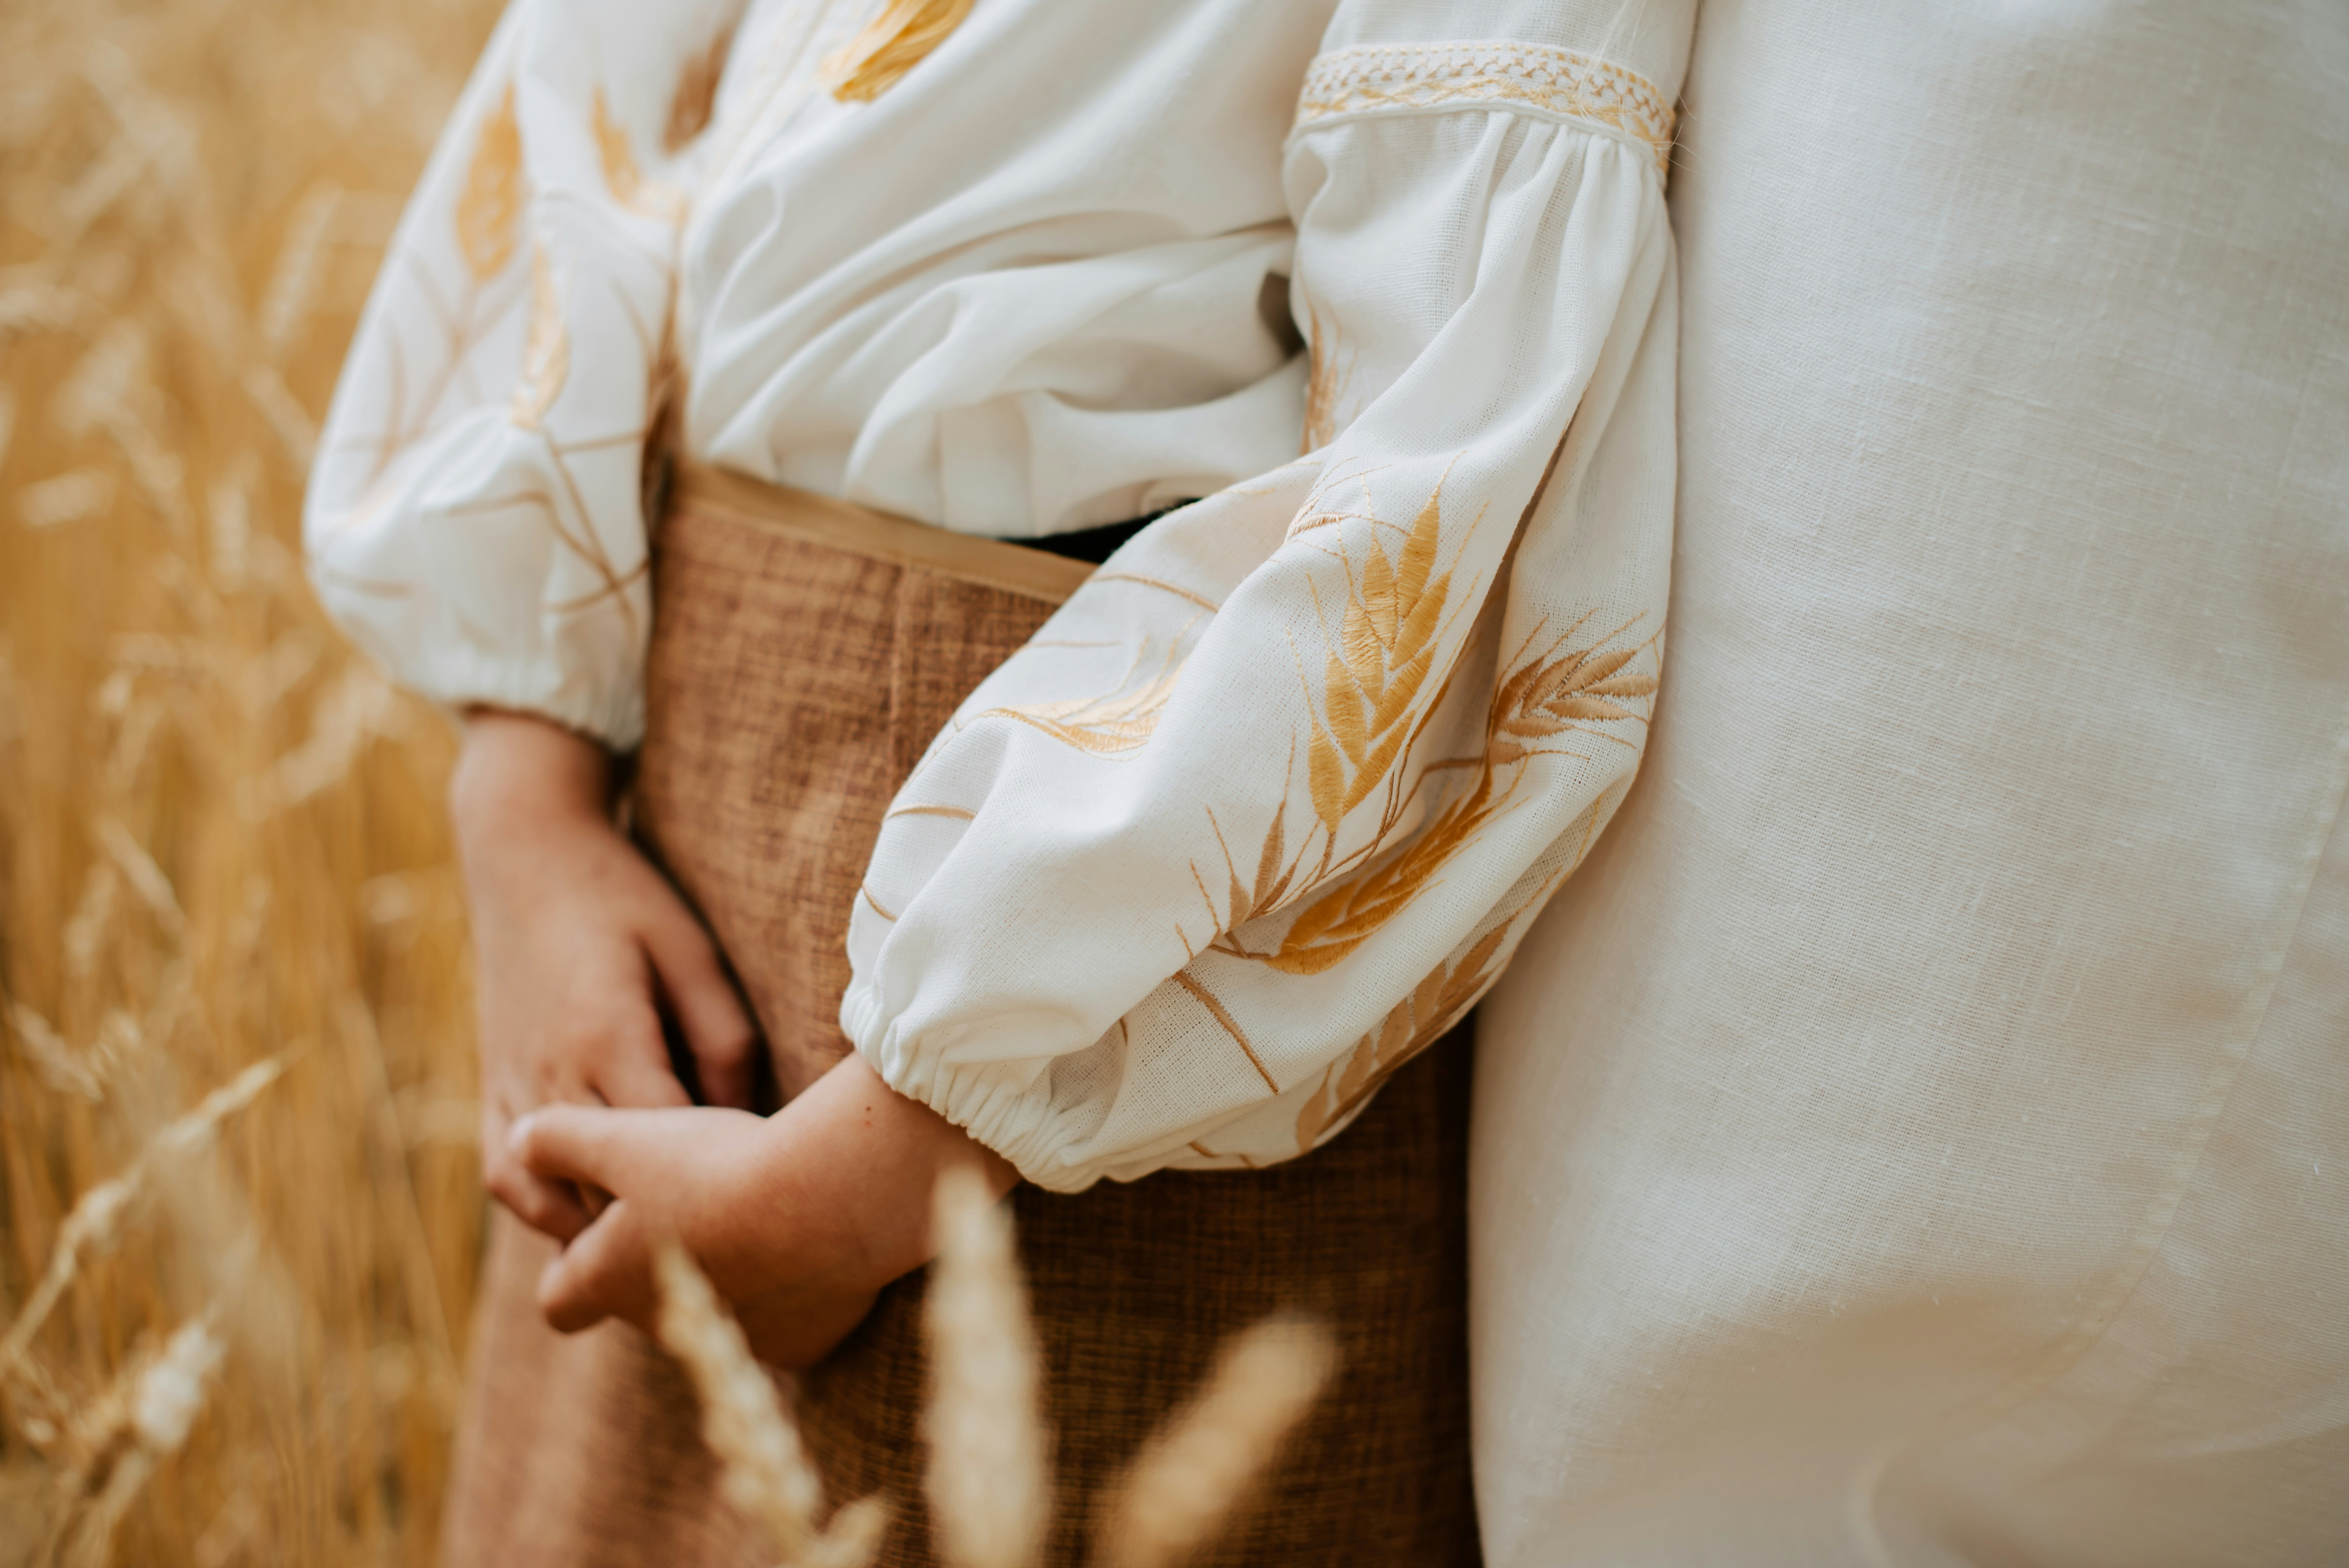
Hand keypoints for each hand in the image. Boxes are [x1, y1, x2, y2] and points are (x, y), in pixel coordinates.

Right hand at [452, 710, 756, 1242]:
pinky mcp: (490, 1091)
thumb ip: (722, 1037)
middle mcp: (549, 1074)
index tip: (763, 1223)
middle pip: (602, 1191)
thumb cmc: (624, 900)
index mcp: (607, 1038)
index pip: (661, 1150)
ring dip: (597, 1237)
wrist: (526, 856)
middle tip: (726, 1266)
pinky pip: (506, 1180)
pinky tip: (597, 1223)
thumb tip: (746, 1121)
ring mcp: (510, 1087)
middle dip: (658, 1236)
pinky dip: (547, 1212)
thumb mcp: (692, 952)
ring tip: (660, 1259)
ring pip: (546, 1203)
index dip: (710, 1195)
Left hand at [508, 1053, 1018, 1367]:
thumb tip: (520, 1142)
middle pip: (641, 1304)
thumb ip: (556, 1139)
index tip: (594, 1229)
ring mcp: (741, 1341)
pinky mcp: (805, 1342)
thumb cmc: (714, 1168)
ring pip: (720, 1313)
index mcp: (613, 1280)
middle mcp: (667, 1326)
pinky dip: (793, 1288)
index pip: (559, 1302)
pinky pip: (789, 1320)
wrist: (828, 1200)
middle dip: (655, 1261)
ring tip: (759, 1212)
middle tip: (690, 1198)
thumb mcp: (619, 1138)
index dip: (568, 1267)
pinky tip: (811, 1237)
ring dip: (728, 1273)